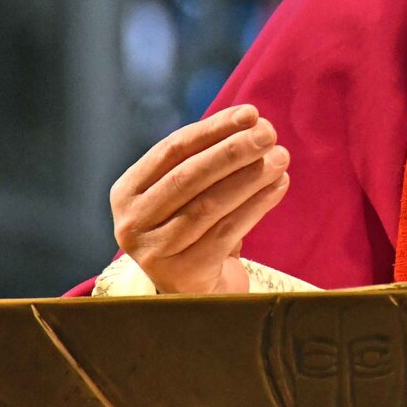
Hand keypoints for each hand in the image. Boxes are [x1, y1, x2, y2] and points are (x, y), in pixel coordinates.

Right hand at [109, 103, 290, 293]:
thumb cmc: (194, 231)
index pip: (172, 149)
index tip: (250, 113)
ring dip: (249, 176)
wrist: (194, 293)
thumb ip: (207, 160)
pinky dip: (257, 204)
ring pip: (209, 204)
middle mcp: (131, 222)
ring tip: (280, 158)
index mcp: (126, 192)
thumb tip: (252, 123)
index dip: (213, 128)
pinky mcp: (183, 273)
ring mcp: (153, 251)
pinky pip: (226, 231)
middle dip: (232, 150)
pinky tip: (279, 186)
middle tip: (268, 132)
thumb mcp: (186, 194)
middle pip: (188, 175)